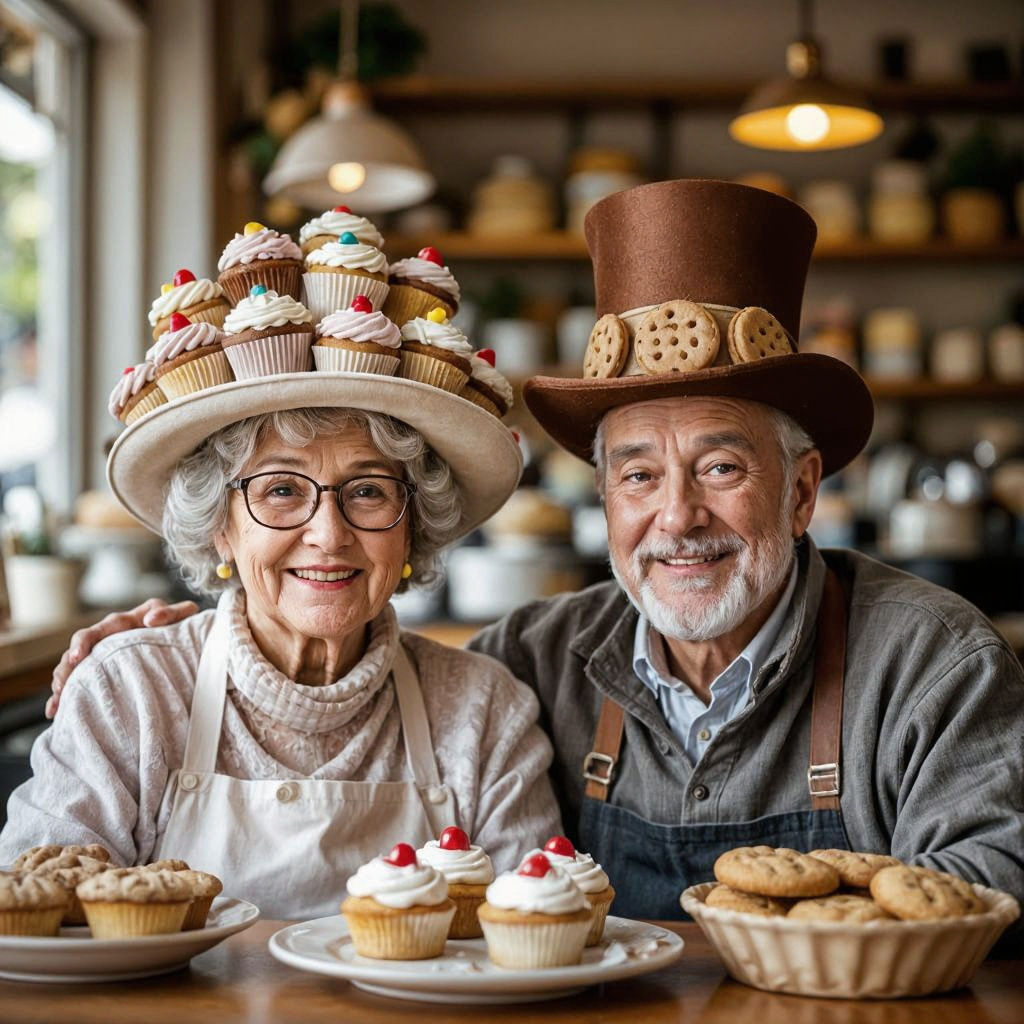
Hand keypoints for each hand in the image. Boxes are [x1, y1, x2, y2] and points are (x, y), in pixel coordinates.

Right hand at [45, 598, 198, 717]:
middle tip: (60, 688)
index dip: (82, 643)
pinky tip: (56, 710)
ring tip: (57, 702)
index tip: (77, 657)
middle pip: (75, 653)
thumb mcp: (181, 614)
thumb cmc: (178, 622)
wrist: (180, 631)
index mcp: (121, 623)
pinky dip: (66, 695)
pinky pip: (80, 681)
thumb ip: (171, 613)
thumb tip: (151, 619)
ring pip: (73, 668)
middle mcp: (106, 638)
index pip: (94, 632)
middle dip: (65, 669)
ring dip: (62, 683)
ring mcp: (102, 655)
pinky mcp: (103, 669)